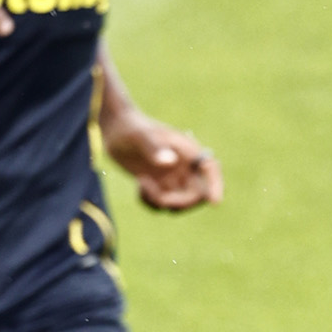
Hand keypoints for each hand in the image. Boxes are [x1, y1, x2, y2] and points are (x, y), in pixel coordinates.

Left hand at [102, 108, 223, 210]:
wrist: (114, 128)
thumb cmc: (128, 127)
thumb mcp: (138, 136)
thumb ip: (153, 147)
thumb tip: (170, 162)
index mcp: (186, 150)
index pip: (210, 168)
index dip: (216, 185)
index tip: (215, 202)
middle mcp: (184, 165)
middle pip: (198, 193)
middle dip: (180, 202)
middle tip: (158, 197)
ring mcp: (174, 177)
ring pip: (180, 203)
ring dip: (161, 202)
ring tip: (141, 184)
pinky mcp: (162, 185)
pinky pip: (164, 205)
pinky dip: (152, 203)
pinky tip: (139, 186)